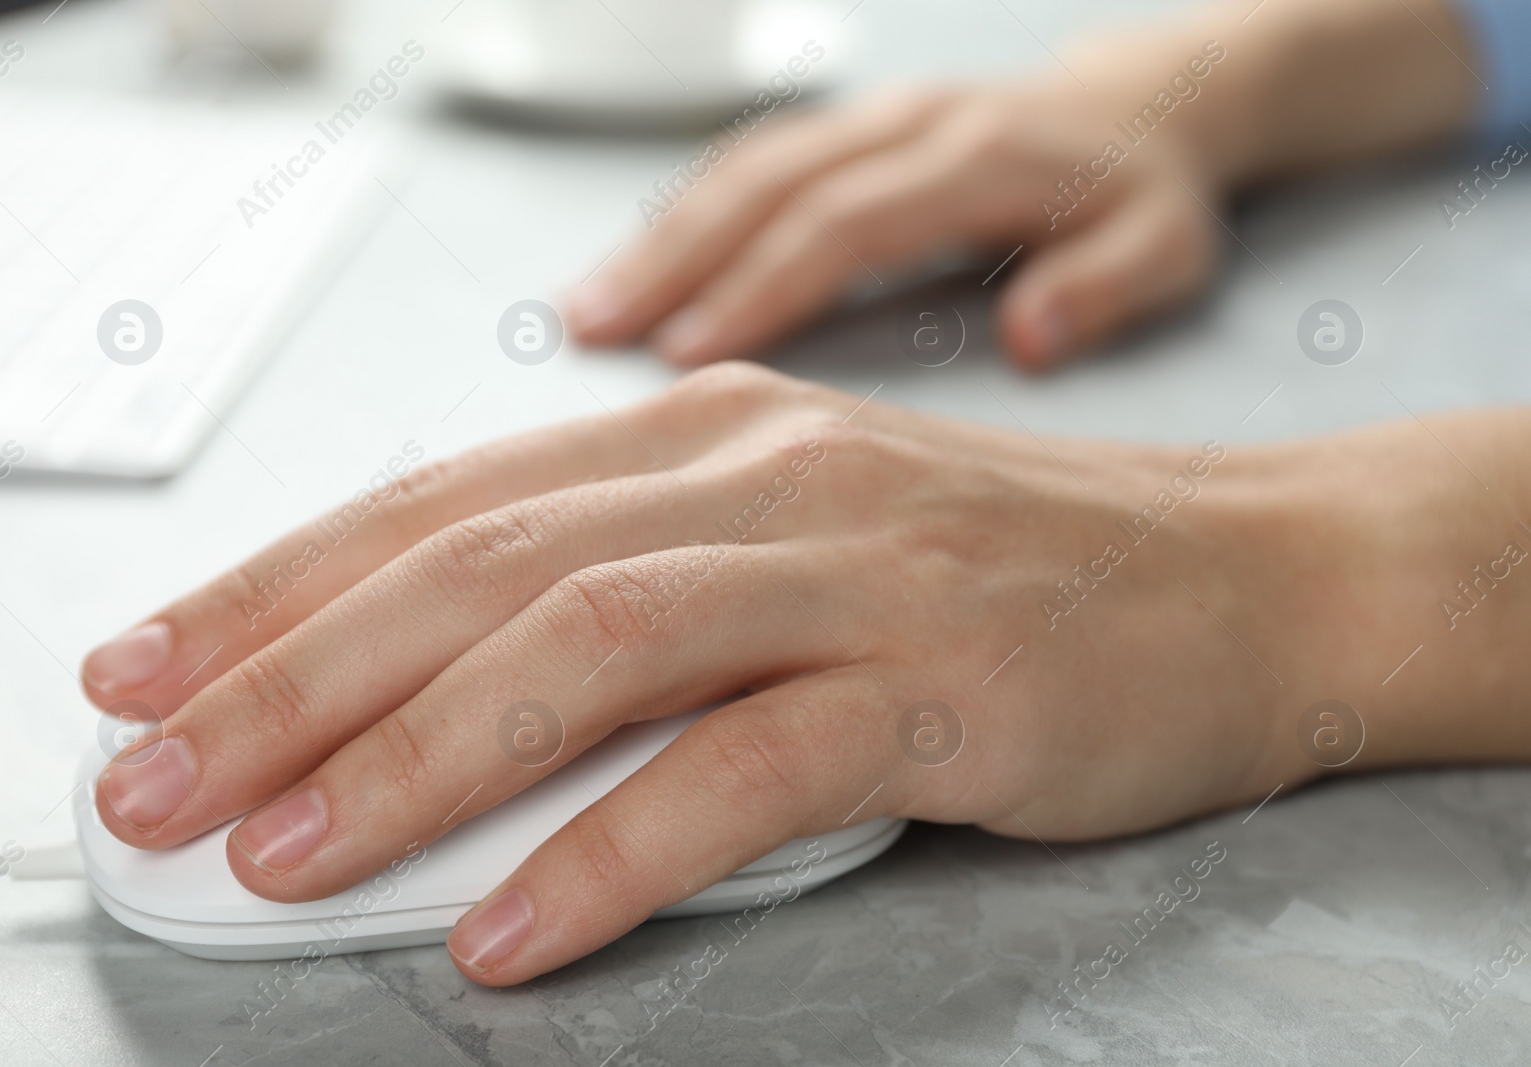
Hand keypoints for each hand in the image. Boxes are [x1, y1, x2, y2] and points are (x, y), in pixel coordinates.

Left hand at [80, 363, 1492, 984]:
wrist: (1237, 573)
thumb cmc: (993, 570)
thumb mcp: (787, 539)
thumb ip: (628, 589)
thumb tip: (432, 697)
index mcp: (702, 430)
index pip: (445, 499)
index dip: (280, 583)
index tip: (149, 666)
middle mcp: (761, 472)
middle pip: (484, 565)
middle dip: (293, 677)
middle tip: (154, 779)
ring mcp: (858, 566)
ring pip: (594, 644)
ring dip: (418, 756)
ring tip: (286, 857)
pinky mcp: (946, 678)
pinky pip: (748, 766)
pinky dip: (613, 849)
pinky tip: (512, 927)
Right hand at [563, 82, 1221, 369]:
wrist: (1141, 106)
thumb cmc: (1143, 194)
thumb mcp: (1168, 245)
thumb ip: (1104, 287)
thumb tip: (1030, 338)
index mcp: (978, 156)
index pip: (845, 221)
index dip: (761, 285)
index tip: (689, 352)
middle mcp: (908, 123)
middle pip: (765, 182)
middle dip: (672, 257)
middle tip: (593, 328)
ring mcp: (870, 118)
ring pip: (741, 165)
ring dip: (658, 235)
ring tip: (586, 306)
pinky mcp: (847, 129)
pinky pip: (749, 161)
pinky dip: (683, 214)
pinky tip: (634, 266)